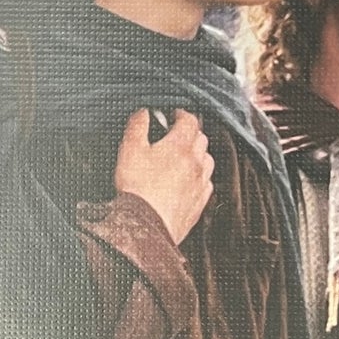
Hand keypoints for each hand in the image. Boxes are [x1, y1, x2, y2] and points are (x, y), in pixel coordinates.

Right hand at [114, 108, 212, 246]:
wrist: (146, 227)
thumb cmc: (137, 189)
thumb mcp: (130, 150)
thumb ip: (138, 126)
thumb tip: (144, 112)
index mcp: (180, 146)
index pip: (190, 120)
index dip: (182, 114)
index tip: (174, 115)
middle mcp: (196, 163)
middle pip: (201, 139)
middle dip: (190, 133)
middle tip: (175, 135)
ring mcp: (200, 184)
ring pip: (207, 161)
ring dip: (198, 154)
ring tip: (183, 158)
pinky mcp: (200, 203)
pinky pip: (206, 183)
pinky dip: (200, 177)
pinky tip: (188, 181)